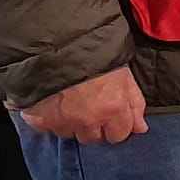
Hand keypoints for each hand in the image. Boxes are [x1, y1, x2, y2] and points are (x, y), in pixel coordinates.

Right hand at [19, 65, 148, 143]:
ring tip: (72, 102)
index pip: (119, 135)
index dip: (118, 124)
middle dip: (94, 126)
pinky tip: (54, 104)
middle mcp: (87, 120)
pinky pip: (47, 128)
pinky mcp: (39, 119)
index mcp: (112, 109)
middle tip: (91, 106)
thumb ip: (135, 103)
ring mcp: (61, 122)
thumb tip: (141, 128)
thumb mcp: (125, 74)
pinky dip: (50, 119)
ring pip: (69, 134)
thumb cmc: (98, 54)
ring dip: (72, 123)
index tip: (113, 114)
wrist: (60, 41)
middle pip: (93, 138)